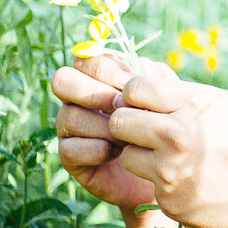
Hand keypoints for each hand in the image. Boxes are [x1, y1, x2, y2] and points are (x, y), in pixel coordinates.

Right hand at [50, 53, 158, 212]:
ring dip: (103, 126)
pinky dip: (97, 149)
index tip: (128, 82)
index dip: (102, 67)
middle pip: (62, 81)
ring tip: (130, 136)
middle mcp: (77, 100)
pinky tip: (118, 153)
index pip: (84, 59)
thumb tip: (142, 65)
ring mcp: (70, 129)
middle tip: (120, 107)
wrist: (164, 169)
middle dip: (92, 92)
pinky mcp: (70, 158)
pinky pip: (70, 149)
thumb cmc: (164, 127)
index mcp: (97, 78)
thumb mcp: (165, 99)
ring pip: (69, 117)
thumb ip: (155, 79)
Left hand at [107, 69, 227, 227]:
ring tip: (172, 159)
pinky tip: (194, 183)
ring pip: (127, 155)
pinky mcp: (169, 201)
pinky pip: (150, 185)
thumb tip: (151, 74)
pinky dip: (165, 184)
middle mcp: (177, 135)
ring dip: (142, 156)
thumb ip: (188, 94)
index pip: (135, 88)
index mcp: (195, 104)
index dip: (135, 96)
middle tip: (146, 132)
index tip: (146, 105)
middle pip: (120, 121)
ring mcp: (170, 171)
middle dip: (129, 125)